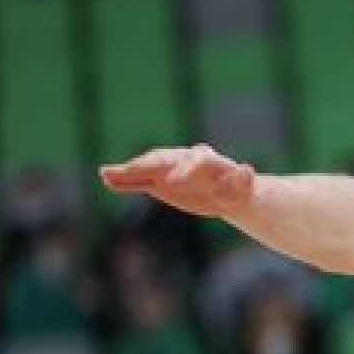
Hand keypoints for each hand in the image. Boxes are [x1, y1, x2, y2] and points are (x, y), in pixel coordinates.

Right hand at [99, 144, 258, 220]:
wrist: (228, 194)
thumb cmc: (238, 193)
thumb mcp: (245, 191)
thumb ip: (244, 182)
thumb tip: (247, 170)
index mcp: (208, 160)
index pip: (195, 160)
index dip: (184, 170)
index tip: (173, 183)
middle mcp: (185, 159)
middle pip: (164, 158)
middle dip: (146, 165)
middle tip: (129, 172)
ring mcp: (169, 168)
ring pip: (148, 166)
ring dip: (128, 170)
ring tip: (107, 174)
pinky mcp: (159, 180)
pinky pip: (140, 180)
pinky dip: (124, 179)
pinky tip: (106, 178)